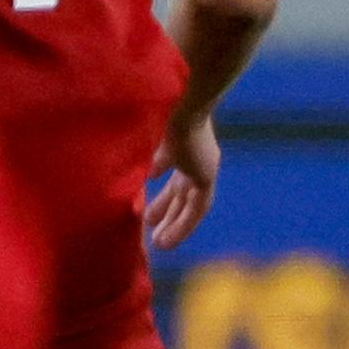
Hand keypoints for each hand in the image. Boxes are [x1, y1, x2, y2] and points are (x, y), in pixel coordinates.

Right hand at [145, 106, 220, 250]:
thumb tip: (141, 171)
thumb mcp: (148, 134)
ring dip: (175, 224)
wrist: (181, 104)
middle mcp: (196, 157)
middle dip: (166, 208)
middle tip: (149, 224)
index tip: (146, 182)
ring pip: (190, 203)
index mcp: (182, 143)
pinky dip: (183, 224)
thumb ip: (146, 152)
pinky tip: (169, 238)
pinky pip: (197, 208)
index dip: (158, 172)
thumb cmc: (159, 111)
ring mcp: (203, 166)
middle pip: (181, 189)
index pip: (172, 164)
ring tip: (159, 244)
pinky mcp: (206, 176)